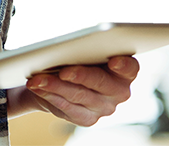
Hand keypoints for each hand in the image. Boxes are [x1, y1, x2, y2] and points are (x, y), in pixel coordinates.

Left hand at [12, 56, 139, 126]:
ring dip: (55, 86)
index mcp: (126, 71)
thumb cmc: (82, 56)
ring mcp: (104, 108)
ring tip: (37, 78)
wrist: (67, 78)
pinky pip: (67, 108)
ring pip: (79, 96)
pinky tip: (38, 87)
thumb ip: (88, 48)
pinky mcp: (87, 119)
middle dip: (81, 76)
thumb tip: (70, 48)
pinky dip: (50, 95)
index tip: (113, 60)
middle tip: (63, 71)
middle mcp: (119, 92)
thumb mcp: (88, 49)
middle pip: (101, 83)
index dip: (123, 65)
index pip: (131, 68)